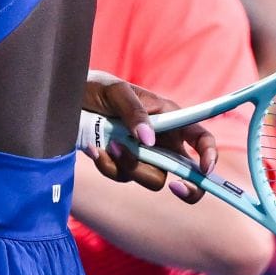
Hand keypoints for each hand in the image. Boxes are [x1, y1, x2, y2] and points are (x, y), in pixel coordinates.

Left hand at [82, 70, 216, 201]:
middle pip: (183, 172)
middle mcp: (161, 140)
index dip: (209, 155)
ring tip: (109, 144)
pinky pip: (122, 176)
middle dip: (181, 183)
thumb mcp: (116, 91)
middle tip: (175, 186)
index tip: (204, 170)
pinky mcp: (120, 164)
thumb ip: (134, 112)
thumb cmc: (97, 87)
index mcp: (170, 118)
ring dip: (132, 166)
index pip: (200, 138)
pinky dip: (108, 165)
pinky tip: (94, 148)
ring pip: (151, 178)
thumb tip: (149, 140)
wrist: (66, 99)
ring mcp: (141, 155)